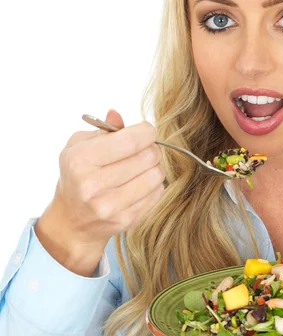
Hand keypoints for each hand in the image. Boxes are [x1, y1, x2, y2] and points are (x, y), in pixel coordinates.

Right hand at [35, 109, 165, 272]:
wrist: (72, 220)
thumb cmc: (77, 175)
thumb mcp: (79, 146)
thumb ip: (102, 129)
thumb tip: (116, 114)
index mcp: (81, 160)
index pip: (130, 141)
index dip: (147, 132)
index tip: (147, 131)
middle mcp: (93, 185)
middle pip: (147, 157)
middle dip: (152, 148)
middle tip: (145, 149)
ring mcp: (110, 206)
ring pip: (156, 175)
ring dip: (154, 167)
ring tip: (142, 167)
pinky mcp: (125, 220)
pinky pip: (157, 193)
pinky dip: (154, 185)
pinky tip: (140, 183)